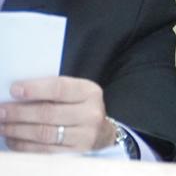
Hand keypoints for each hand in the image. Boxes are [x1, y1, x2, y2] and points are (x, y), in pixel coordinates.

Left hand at [0, 76, 115, 152]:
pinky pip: (44, 149)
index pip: (60, 88)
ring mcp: (85, 135)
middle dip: (19, 112)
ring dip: (17, 130)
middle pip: (49, 113)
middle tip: (0, 111)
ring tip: (1, 126)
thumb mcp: (74, 93)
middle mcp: (91, 113)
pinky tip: (11, 139)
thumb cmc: (79, 107)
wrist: (101, 131)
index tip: (13, 90)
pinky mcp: (76, 152)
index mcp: (90, 92)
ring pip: (44, 133)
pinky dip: (24, 145)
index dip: (35, 89)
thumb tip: (16, 95)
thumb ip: (51, 91)